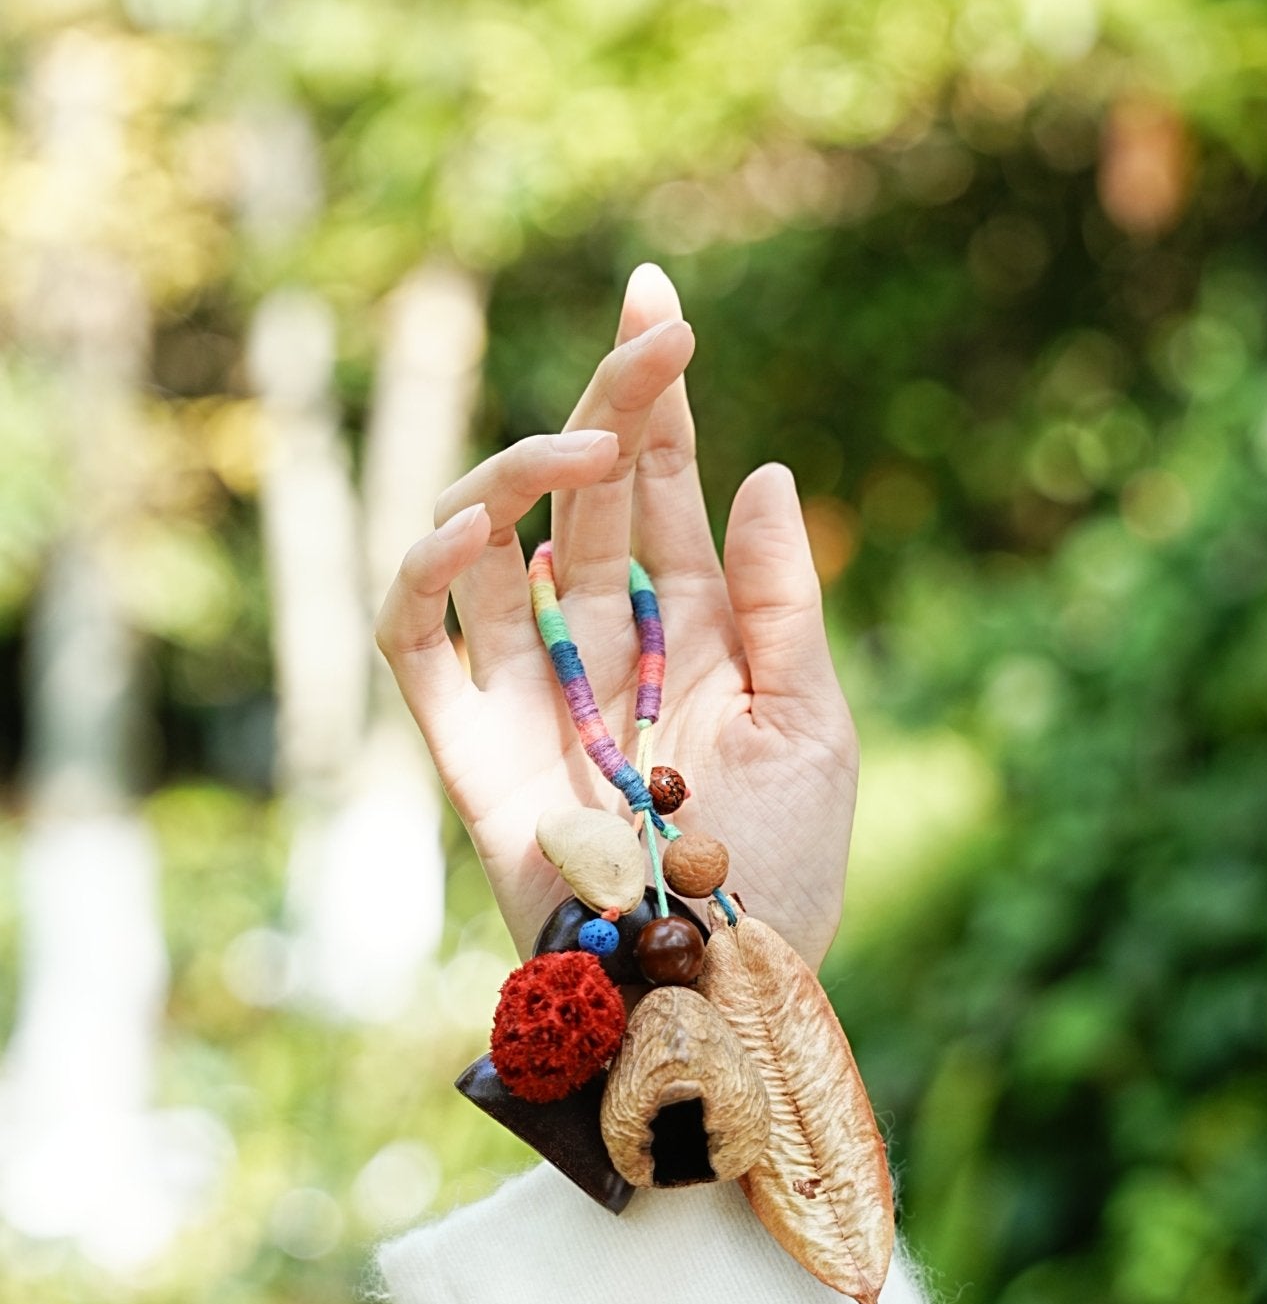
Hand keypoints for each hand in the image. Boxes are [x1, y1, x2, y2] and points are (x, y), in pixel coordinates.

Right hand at [375, 263, 857, 969]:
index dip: (656, 397)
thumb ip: (784, 601)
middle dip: (607, 400)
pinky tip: (469, 532)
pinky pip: (416, 643)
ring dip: (518, 470)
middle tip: (650, 334)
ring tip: (582, 448)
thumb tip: (762, 469)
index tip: (665, 308)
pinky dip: (421, 576)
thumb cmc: (781, 874)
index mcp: (690, 631)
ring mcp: (528, 689)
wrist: (715, 994)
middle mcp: (601, 644)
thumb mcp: (812, 725)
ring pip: (483, 541)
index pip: (655, 489)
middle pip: (577, 492)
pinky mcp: (466, 747)